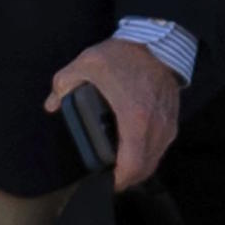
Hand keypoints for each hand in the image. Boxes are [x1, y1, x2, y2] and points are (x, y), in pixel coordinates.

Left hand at [45, 36, 179, 191]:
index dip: (117, 181)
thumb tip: (52, 103)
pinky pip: (161, 147)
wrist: (158, 41)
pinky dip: (148, 154)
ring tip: (120, 166)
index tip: (104, 183)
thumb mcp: (87, 64)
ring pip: (155, 160)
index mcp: (135, 119)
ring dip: (138, 168)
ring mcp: (167, 124)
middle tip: (108, 178)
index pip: (131, 166)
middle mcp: (156, 127)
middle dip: (127, 179)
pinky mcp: (173, 119)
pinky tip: (134, 148)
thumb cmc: (125, 55)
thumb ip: (64, 84)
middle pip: (145, 169)